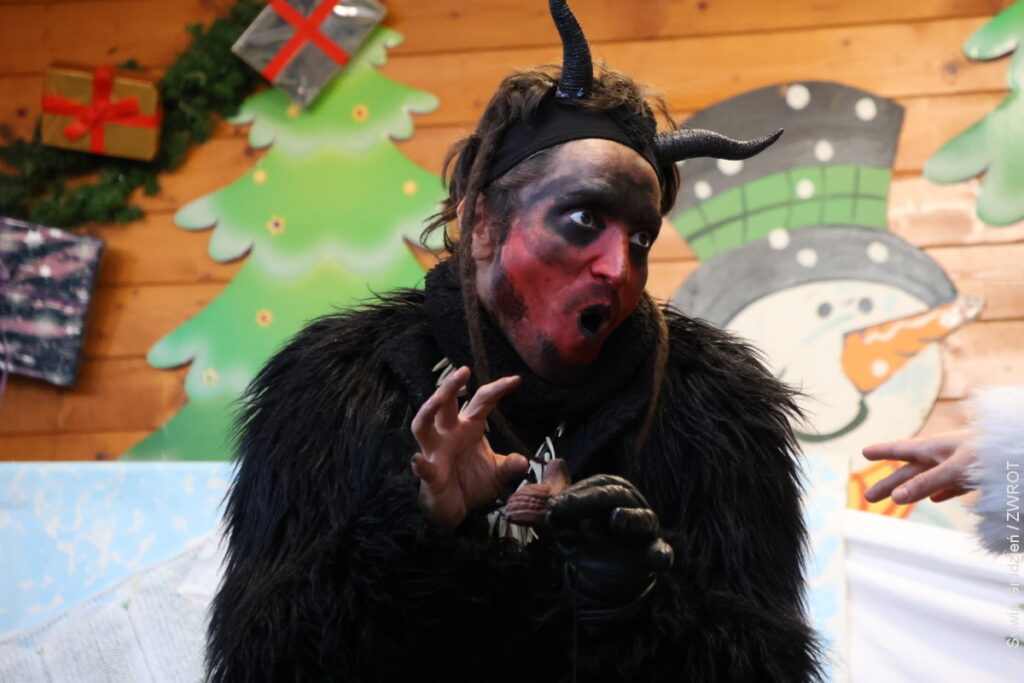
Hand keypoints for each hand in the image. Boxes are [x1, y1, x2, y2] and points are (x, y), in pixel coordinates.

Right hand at [411, 366, 528, 527]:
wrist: (457, 510)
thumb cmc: (474, 483)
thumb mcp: (498, 474)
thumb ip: (510, 466)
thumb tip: (524, 461)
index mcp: (469, 427)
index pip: (482, 402)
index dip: (497, 389)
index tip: (516, 380)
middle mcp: (449, 433)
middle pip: (446, 404)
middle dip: (452, 386)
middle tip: (463, 371)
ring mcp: (436, 451)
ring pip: (424, 425)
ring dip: (429, 410)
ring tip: (438, 399)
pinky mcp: (429, 473)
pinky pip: (423, 467)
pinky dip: (420, 464)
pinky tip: (418, 460)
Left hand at [547, 475, 672, 611]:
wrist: (601, 580)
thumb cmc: (586, 545)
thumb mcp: (566, 530)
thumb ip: (559, 516)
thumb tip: (549, 498)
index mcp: (613, 496)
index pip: (600, 484)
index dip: (577, 491)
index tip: (553, 504)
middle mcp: (632, 507)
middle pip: (618, 494)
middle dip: (590, 499)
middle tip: (565, 507)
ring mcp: (645, 531)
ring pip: (643, 518)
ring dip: (630, 518)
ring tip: (616, 519)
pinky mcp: (654, 554)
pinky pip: (662, 552)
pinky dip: (662, 555)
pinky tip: (660, 559)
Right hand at [862, 429, 978, 504]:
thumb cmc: (989, 454)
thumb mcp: (953, 468)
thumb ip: (925, 483)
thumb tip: (895, 498)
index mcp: (932, 447)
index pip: (900, 450)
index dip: (882, 451)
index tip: (864, 452)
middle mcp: (941, 455)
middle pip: (909, 472)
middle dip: (889, 484)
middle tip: (869, 497)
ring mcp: (956, 466)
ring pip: (926, 480)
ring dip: (910, 490)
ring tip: (894, 499)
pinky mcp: (973, 477)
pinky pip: (950, 486)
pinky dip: (940, 493)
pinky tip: (937, 499)